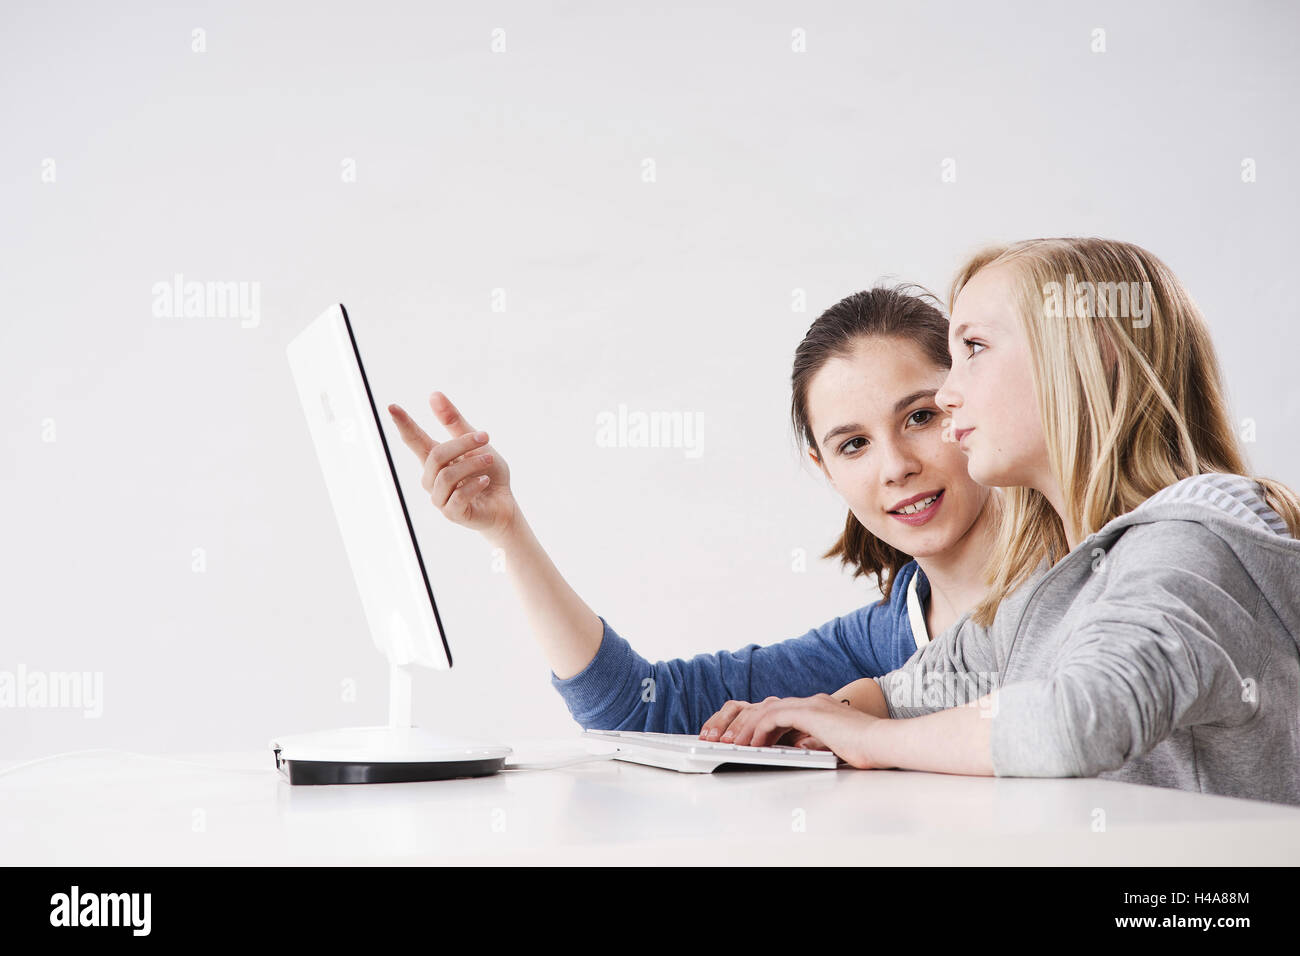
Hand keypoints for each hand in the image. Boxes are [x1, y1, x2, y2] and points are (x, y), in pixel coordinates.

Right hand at [387, 391, 519, 541]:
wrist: (504, 504)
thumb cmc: (488, 473)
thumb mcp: (476, 444)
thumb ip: (455, 422)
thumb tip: (433, 395)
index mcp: (435, 460)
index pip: (414, 440)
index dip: (404, 424)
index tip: (391, 406)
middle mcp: (432, 479)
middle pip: (436, 456)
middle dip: (462, 443)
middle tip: (485, 436)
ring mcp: (440, 498)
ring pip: (446, 475)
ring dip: (472, 464)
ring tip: (489, 459)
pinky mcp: (452, 514)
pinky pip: (458, 496)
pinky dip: (474, 485)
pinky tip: (485, 480)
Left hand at [700, 694, 881, 768]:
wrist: (885, 743)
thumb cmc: (868, 749)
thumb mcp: (835, 745)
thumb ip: (815, 741)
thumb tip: (800, 746)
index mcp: (817, 709)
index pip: (778, 711)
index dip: (757, 724)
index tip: (742, 739)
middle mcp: (811, 702)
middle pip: (766, 706)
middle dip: (743, 723)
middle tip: (727, 740)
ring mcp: (811, 704)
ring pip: (765, 710)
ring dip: (746, 727)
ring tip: (732, 744)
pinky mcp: (810, 712)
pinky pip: (773, 718)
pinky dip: (759, 730)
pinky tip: (753, 744)